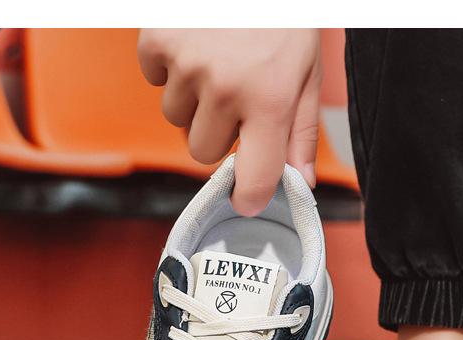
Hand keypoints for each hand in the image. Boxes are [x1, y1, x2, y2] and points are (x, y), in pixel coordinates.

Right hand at [138, 29, 321, 215]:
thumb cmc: (283, 16)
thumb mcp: (307, 71)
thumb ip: (301, 132)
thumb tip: (300, 183)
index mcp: (270, 100)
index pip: (254, 178)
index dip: (249, 196)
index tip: (246, 198)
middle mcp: (227, 88)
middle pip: (203, 152)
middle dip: (217, 133)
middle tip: (235, 95)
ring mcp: (187, 65)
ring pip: (177, 120)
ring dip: (194, 100)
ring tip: (216, 60)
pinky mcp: (157, 41)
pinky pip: (155, 82)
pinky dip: (170, 68)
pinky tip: (194, 41)